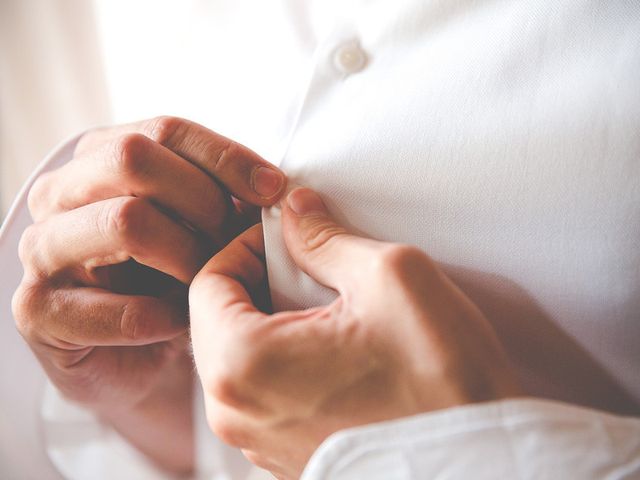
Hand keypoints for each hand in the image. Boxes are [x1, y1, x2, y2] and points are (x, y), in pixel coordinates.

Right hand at [12, 116, 285, 472]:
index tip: (274, 190)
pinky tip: (183, 325)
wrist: (141, 358)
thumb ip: (225, 199)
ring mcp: (43, 249)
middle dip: (204, 202)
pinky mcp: (40, 310)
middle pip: (133, 158)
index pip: (164, 130)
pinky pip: (115, 307)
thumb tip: (278, 190)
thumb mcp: (203, 228)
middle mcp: (61, 193)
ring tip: (213, 285)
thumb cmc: (175, 280)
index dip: (226, 157)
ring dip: (187, 257)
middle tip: (238, 242)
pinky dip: (165, 318)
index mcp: (100, 158)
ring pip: (125, 220)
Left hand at [190, 187, 520, 478]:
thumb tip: (296, 212)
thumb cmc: (441, 382)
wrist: (479, 463)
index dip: (245, 245)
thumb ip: (326, 237)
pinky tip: (339, 350)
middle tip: (311, 267)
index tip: (287, 239)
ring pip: (241, 356)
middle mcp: (237, 413)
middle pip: (219, 320)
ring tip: (332, 309)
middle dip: (259, 282)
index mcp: (243, 363)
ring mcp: (258, 442)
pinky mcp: (285, 456)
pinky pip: (265, 392)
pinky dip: (288, 359)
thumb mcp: (390, 278)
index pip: (207, 281)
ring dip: (275, 321)